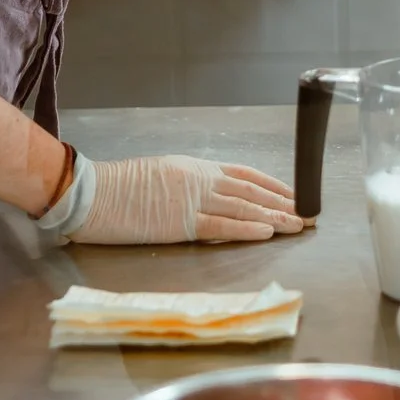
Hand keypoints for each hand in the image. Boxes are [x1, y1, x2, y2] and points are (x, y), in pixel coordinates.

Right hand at [67, 154, 304, 244]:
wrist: (91, 193)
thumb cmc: (117, 186)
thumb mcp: (159, 173)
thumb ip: (186, 183)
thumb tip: (207, 195)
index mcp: (194, 167)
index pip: (245, 174)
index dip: (273, 185)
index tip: (293, 194)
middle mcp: (199, 180)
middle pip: (251, 191)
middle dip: (283, 203)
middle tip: (309, 214)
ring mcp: (192, 200)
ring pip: (244, 209)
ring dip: (275, 218)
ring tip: (298, 226)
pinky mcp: (181, 223)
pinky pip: (222, 226)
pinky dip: (247, 229)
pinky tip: (267, 232)